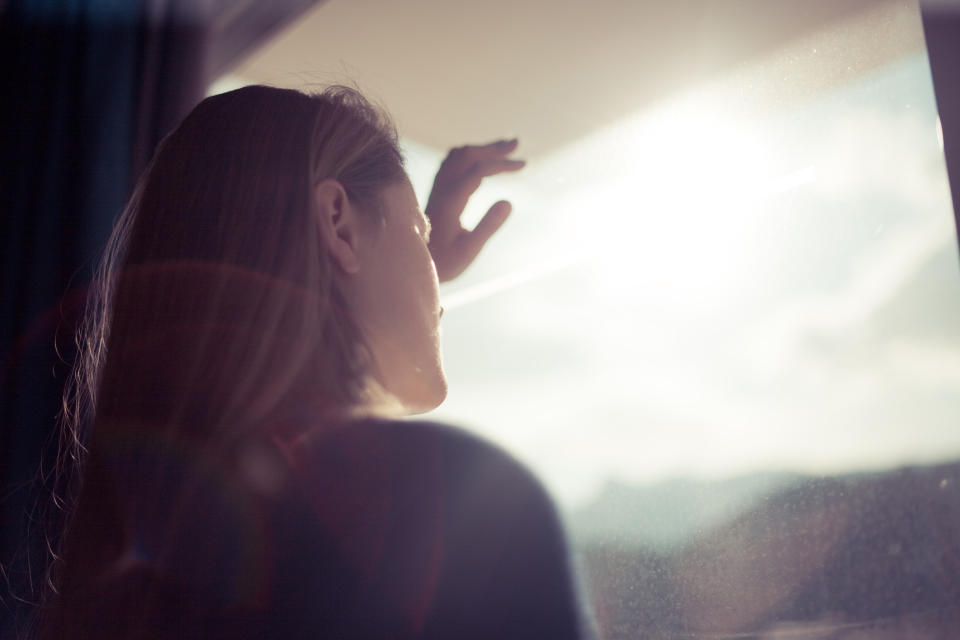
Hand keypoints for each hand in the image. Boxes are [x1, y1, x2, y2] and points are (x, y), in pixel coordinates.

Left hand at [425, 139, 524, 281]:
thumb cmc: (444, 262)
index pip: (478, 170)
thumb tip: (509, 202)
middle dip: (493, 148)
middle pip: (467, 155)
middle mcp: (441, 189)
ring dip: (481, 148)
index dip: (501, 164)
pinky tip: (479, 159)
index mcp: (450, 200)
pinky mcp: (436, 191)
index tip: (523, 164)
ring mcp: (436, 188)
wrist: (412, 263)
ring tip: (503, 148)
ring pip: (457, 156)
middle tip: (516, 144)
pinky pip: (451, 162)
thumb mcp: (469, 250)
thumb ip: (488, 226)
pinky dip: (469, 155)